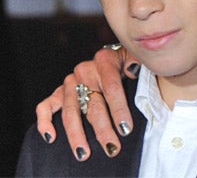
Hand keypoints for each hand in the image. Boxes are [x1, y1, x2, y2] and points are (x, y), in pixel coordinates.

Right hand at [35, 45, 138, 159]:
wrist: (111, 57)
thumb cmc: (126, 62)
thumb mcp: (135, 56)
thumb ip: (137, 61)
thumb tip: (131, 70)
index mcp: (105, 61)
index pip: (112, 88)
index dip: (119, 109)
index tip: (125, 129)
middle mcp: (85, 71)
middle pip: (93, 104)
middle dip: (102, 129)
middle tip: (111, 147)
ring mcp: (70, 82)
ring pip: (70, 111)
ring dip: (76, 134)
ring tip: (83, 153)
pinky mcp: (59, 92)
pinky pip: (45, 106)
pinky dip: (44, 121)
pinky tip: (51, 137)